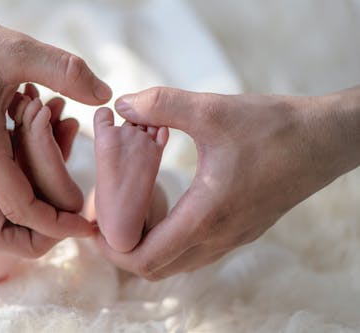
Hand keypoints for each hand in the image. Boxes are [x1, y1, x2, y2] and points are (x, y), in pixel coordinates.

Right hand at [0, 0, 110, 256]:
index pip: (21, 210)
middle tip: (68, 219)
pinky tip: (42, 143)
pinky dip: (18, 182)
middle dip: (34, 237)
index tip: (88, 224)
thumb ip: (65, 73)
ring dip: (25, 214)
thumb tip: (105, 94)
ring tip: (59, 185)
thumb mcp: (17, 50)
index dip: (59, 225)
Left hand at [97, 86, 359, 279]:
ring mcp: (232, 238)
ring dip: (147, 244)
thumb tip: (123, 105)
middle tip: (108, 217)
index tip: (94, 226)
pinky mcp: (241, 230)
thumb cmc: (273, 128)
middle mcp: (218, 237)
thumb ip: (163, 105)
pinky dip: (170, 238)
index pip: (145, 259)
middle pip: (156, 267)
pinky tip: (166, 205)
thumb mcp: (212, 110)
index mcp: (205, 217)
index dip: (112, 249)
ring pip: (176, 261)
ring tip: (133, 210)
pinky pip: (195, 250)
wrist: (325, 140)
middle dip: (124, 249)